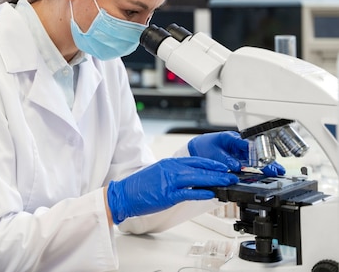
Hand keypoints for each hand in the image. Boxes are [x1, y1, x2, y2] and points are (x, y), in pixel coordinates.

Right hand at [106, 157, 237, 223]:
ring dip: (215, 180)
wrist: (124, 194)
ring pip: (198, 178)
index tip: (223, 166)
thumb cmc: (140, 186)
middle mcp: (171, 169)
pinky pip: (189, 192)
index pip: (195, 160)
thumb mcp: (158, 173)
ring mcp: (170, 182)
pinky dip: (202, 192)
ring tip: (228, 182)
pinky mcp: (168, 195)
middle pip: (199, 168)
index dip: (211, 163)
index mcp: (169, 163)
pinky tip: (212, 193)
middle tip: (232, 174)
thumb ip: (174, 174)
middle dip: (218, 171)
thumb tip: (192, 179)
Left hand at [188, 131, 285, 176]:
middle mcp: (238, 144)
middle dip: (266, 160)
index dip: (256, 153)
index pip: (247, 145)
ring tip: (277, 171)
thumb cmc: (205, 146)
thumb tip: (237, 166)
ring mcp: (240, 150)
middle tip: (276, 169)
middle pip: (255, 152)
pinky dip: (260, 167)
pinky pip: (251, 162)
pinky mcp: (240, 157)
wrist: (199, 146)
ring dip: (266, 164)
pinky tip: (268, 171)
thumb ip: (225, 159)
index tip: (263, 161)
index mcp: (231, 138)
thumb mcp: (213, 153)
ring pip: (255, 157)